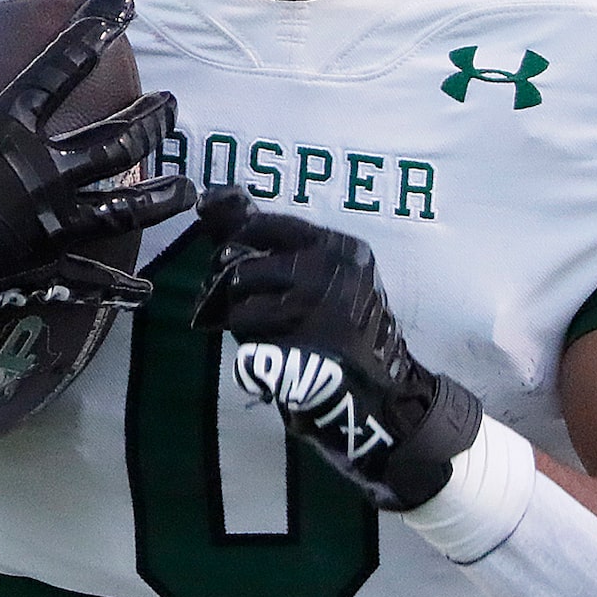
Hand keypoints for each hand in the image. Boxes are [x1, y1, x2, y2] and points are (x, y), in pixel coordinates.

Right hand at [0, 0, 192, 373]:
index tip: (125, 5)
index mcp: (9, 126)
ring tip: (188, 187)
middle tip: (171, 106)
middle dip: (152, 120)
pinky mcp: (43, 266)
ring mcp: (49, 222)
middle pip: (117, 141)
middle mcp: (43, 170)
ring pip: (125, 205)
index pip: (63, 66)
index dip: (96, 30)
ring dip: (162, 196)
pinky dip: (117, 286)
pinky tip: (144, 288)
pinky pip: (89, 277)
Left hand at [194, 188, 481, 509]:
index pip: (266, 225)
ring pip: (241, 304)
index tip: (230, 252)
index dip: (238, 239)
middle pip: (245, 267)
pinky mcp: (299, 347)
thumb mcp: (337, 275)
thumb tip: (217, 206)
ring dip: (236, 318)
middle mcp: (327, 272)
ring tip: (254, 330)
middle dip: (229, 285)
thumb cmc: (350, 328)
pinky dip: (246, 348)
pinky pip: (248, 341)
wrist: (380, 390)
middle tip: (230, 300)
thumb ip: (288, 248)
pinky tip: (263, 355)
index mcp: (340, 248)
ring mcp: (313, 311)